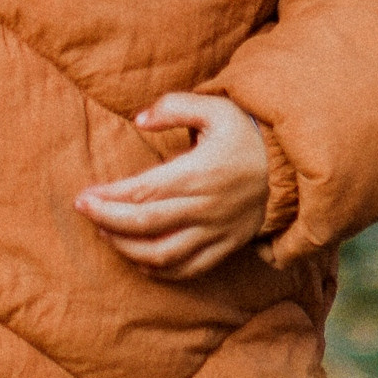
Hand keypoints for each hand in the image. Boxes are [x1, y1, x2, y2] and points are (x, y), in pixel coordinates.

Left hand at [77, 92, 271, 280]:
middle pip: (144, 225)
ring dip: (127, 249)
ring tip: (106, 234)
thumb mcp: (216, 107)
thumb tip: (139, 120)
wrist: (294, 166)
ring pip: (162, 255)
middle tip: (84, 212)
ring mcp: (216, 232)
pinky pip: (187, 270)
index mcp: (199, 174)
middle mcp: (205, 208)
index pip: (142, 192)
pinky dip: (159, 270)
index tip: (83, 196)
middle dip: (106, 221)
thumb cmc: (248, 133)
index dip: (108, 198)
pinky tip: (139, 259)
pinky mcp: (225, 247)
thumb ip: (174, 107)